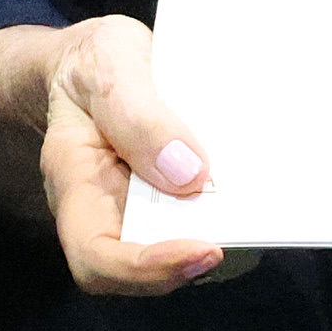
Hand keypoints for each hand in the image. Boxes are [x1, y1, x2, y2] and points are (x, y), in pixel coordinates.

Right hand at [12, 17, 226, 300]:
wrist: (96, 59)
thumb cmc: (93, 60)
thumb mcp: (108, 63)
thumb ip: (137, 115)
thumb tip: (189, 175)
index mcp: (75, 182)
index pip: (95, 256)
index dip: (146, 268)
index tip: (205, 248)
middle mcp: (104, 211)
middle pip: (141, 271)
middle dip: (193, 262)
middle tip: (248, 231)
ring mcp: (138, 212)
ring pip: (175, 252)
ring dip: (218, 239)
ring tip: (257, 211)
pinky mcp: (169, 202)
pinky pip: (196, 223)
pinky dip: (227, 217)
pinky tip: (254, 193)